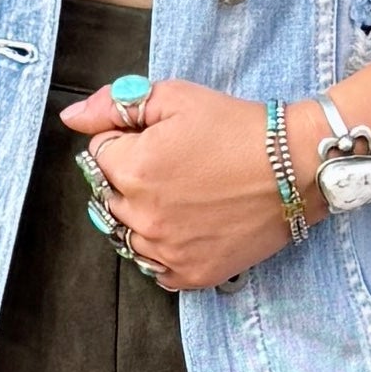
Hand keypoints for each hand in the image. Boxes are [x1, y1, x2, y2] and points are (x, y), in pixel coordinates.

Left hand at [55, 74, 305, 293]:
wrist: (298, 167)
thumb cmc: (239, 127)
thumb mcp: (176, 97)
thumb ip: (115, 104)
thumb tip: (71, 118)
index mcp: (133, 170)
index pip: (98, 155)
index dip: (126, 141)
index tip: (160, 138)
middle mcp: (143, 216)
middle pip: (109, 197)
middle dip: (130, 178)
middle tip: (175, 165)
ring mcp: (167, 250)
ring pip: (128, 234)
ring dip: (143, 215)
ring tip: (183, 195)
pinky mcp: (192, 274)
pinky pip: (156, 267)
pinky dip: (164, 249)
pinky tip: (188, 226)